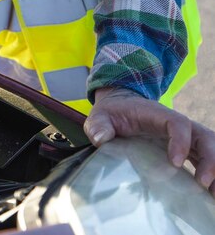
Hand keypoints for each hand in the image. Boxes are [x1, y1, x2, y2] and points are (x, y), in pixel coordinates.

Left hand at [84, 87, 214, 195]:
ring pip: (208, 148)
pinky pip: (203, 159)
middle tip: (203, 182)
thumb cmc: (111, 113)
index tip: (175, 162)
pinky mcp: (183, 149)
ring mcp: (182, 137)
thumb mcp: (99, 116)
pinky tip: (210, 194)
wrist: (119, 108)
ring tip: (213, 193)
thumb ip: (99, 126)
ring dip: (214, 168)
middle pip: (203, 136)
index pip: (178, 123)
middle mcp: (175, 125)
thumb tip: (101, 138)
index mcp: (157, 114)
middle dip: (209, 158)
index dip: (181, 141)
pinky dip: (210, 174)